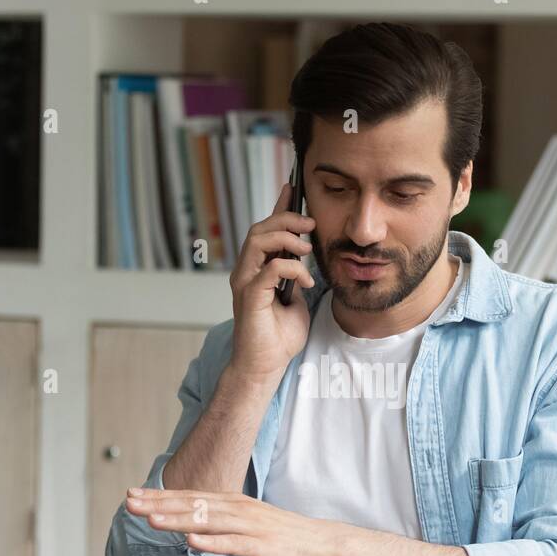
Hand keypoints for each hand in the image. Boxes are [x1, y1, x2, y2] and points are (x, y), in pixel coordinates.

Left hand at [125, 487, 339, 555]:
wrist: (324, 546)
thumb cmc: (287, 539)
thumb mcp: (249, 527)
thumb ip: (222, 526)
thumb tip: (194, 530)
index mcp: (233, 505)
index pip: (190, 498)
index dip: (160, 496)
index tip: (133, 495)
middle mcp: (238, 510)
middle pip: (192, 505)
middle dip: (159, 504)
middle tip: (129, 502)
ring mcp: (250, 526)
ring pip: (207, 521)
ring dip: (178, 519)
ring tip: (151, 519)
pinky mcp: (262, 545)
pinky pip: (233, 543)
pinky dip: (212, 542)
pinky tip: (192, 541)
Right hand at [229, 182, 318, 383]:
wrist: (266, 367)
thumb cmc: (279, 338)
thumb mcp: (297, 301)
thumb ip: (297, 279)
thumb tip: (305, 262)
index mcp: (257, 269)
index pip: (266, 230)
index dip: (278, 207)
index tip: (292, 188)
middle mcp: (246, 271)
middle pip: (260, 228)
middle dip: (287, 218)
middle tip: (311, 223)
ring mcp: (245, 283)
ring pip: (258, 240)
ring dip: (286, 238)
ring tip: (307, 249)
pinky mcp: (249, 297)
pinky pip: (268, 268)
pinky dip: (290, 269)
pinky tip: (305, 281)